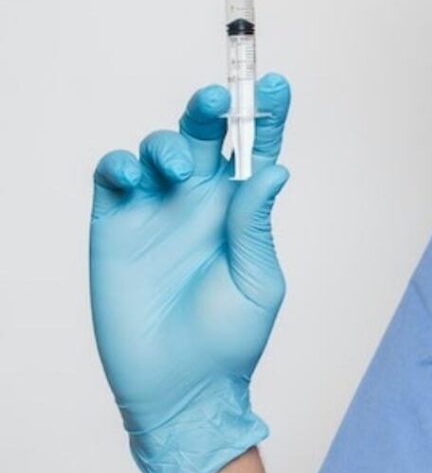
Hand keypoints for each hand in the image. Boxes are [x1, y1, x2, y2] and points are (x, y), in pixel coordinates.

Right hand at [90, 74, 291, 472]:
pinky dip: (121, 163)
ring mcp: (157, 211)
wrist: (180, 388)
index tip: (277, 84)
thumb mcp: (256, 282)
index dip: (266, 116)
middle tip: (221, 99)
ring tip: (182, 169)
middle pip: (206, 136)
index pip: (256, 152)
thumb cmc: (229, 340)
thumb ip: (255, 225)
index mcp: (242, 212)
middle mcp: (201, 203)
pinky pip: (113, 176)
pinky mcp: (115, 226)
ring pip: (159, 147)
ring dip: (169, 142)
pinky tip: (135, 174)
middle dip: (213, 108)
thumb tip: (274, 168)